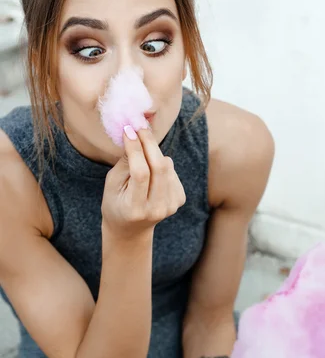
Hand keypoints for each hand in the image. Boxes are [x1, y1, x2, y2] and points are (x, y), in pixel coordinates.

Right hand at [101, 124, 185, 240]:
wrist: (131, 229)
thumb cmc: (116, 202)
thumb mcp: (112, 184)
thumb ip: (124, 162)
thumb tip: (134, 134)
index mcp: (135, 208)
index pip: (140, 173)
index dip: (136, 149)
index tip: (129, 130)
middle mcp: (156, 209)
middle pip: (160, 168)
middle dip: (150, 143)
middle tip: (140, 127)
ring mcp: (170, 207)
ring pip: (168, 167)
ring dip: (154, 155)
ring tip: (141, 159)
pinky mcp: (179, 201)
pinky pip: (173, 172)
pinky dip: (162, 166)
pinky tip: (152, 175)